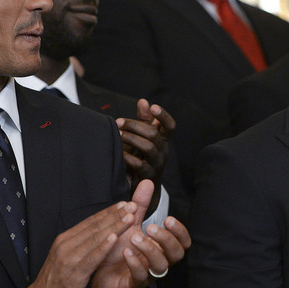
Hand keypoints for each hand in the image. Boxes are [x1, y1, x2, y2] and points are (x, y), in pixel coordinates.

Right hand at [23, 200, 137, 287]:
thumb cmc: (56, 280)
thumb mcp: (66, 257)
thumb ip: (80, 244)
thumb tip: (97, 232)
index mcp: (65, 240)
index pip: (90, 222)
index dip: (108, 212)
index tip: (124, 203)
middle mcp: (66, 245)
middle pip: (94, 227)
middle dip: (115, 215)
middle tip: (132, 205)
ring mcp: (69, 259)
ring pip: (95, 239)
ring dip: (114, 227)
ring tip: (129, 218)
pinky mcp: (73, 274)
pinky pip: (91, 258)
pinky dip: (103, 247)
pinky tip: (114, 239)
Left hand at [90, 180, 191, 287]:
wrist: (95, 272)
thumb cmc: (117, 249)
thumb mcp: (129, 224)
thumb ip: (140, 206)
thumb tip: (148, 181)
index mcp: (161, 247)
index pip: (183, 242)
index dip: (180, 231)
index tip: (168, 219)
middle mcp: (158, 261)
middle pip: (177, 254)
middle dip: (166, 239)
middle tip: (150, 227)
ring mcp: (147, 274)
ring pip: (161, 266)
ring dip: (149, 249)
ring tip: (134, 237)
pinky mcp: (132, 284)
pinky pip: (140, 277)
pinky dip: (135, 263)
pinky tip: (126, 252)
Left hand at [116, 100, 175, 214]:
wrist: (141, 186)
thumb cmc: (141, 157)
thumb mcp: (143, 137)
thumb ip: (144, 120)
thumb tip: (143, 101)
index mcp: (163, 140)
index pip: (170, 126)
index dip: (164, 115)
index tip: (153, 107)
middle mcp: (163, 151)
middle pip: (154, 133)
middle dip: (135, 125)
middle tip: (119, 122)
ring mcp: (157, 163)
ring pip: (148, 147)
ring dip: (130, 138)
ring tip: (118, 135)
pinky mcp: (148, 175)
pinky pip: (139, 164)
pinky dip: (127, 156)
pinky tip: (118, 152)